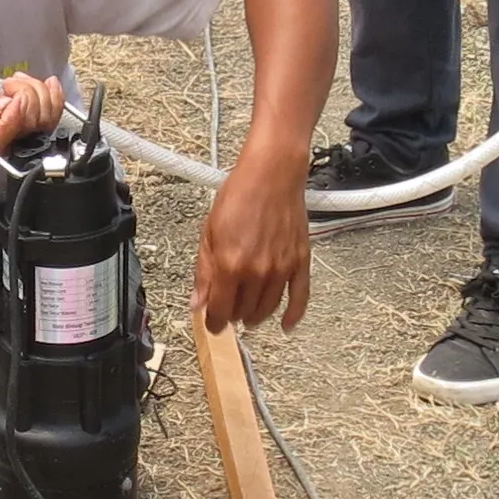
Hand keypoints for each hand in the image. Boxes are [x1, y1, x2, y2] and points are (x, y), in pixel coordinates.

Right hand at [0, 69, 66, 168]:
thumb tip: (5, 105)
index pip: (9, 129)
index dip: (18, 106)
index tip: (9, 88)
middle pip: (33, 122)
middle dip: (28, 92)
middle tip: (8, 82)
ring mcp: (11, 144)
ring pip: (45, 122)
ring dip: (40, 93)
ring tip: (18, 82)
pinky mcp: (18, 138)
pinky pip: (45, 123)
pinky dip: (50, 100)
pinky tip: (45, 86)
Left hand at [196, 155, 313, 333]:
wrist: (272, 174)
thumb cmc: (240, 194)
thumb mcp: (209, 233)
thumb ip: (204, 272)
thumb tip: (198, 302)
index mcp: (230, 265)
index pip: (220, 311)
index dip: (214, 322)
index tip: (212, 324)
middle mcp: (258, 271)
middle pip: (243, 312)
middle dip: (232, 315)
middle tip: (227, 310)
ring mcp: (282, 269)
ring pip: (267, 309)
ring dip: (255, 316)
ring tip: (247, 314)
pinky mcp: (300, 262)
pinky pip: (300, 298)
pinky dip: (294, 315)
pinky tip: (286, 325)